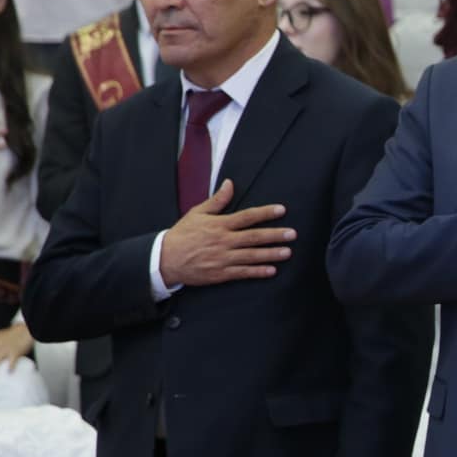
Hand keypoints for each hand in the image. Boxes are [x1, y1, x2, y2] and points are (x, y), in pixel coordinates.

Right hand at [157, 179, 294, 287]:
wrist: (165, 259)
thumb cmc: (182, 234)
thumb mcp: (197, 213)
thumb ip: (217, 200)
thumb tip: (230, 184)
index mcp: (219, 225)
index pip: (246, 217)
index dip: (265, 213)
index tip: (282, 210)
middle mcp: (223, 241)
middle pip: (253, 237)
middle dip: (275, 235)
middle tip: (292, 234)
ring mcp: (222, 258)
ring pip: (251, 256)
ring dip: (270, 254)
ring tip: (288, 252)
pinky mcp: (220, 273)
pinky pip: (242, 273)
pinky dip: (257, 272)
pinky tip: (271, 271)